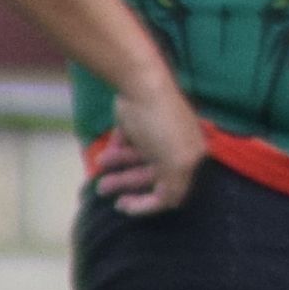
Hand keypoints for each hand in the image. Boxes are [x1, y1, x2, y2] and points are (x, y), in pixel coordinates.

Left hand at [94, 76, 207, 217]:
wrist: (141, 83)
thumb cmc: (163, 125)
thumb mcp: (176, 162)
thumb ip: (175, 189)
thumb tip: (171, 204)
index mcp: (190, 157)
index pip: (172, 190)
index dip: (149, 203)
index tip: (126, 207)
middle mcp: (175, 148)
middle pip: (149, 176)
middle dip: (125, 183)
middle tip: (102, 189)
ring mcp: (155, 135)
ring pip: (134, 161)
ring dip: (116, 169)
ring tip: (98, 166)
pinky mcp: (137, 124)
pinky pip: (125, 144)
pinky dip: (115, 150)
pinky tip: (104, 154)